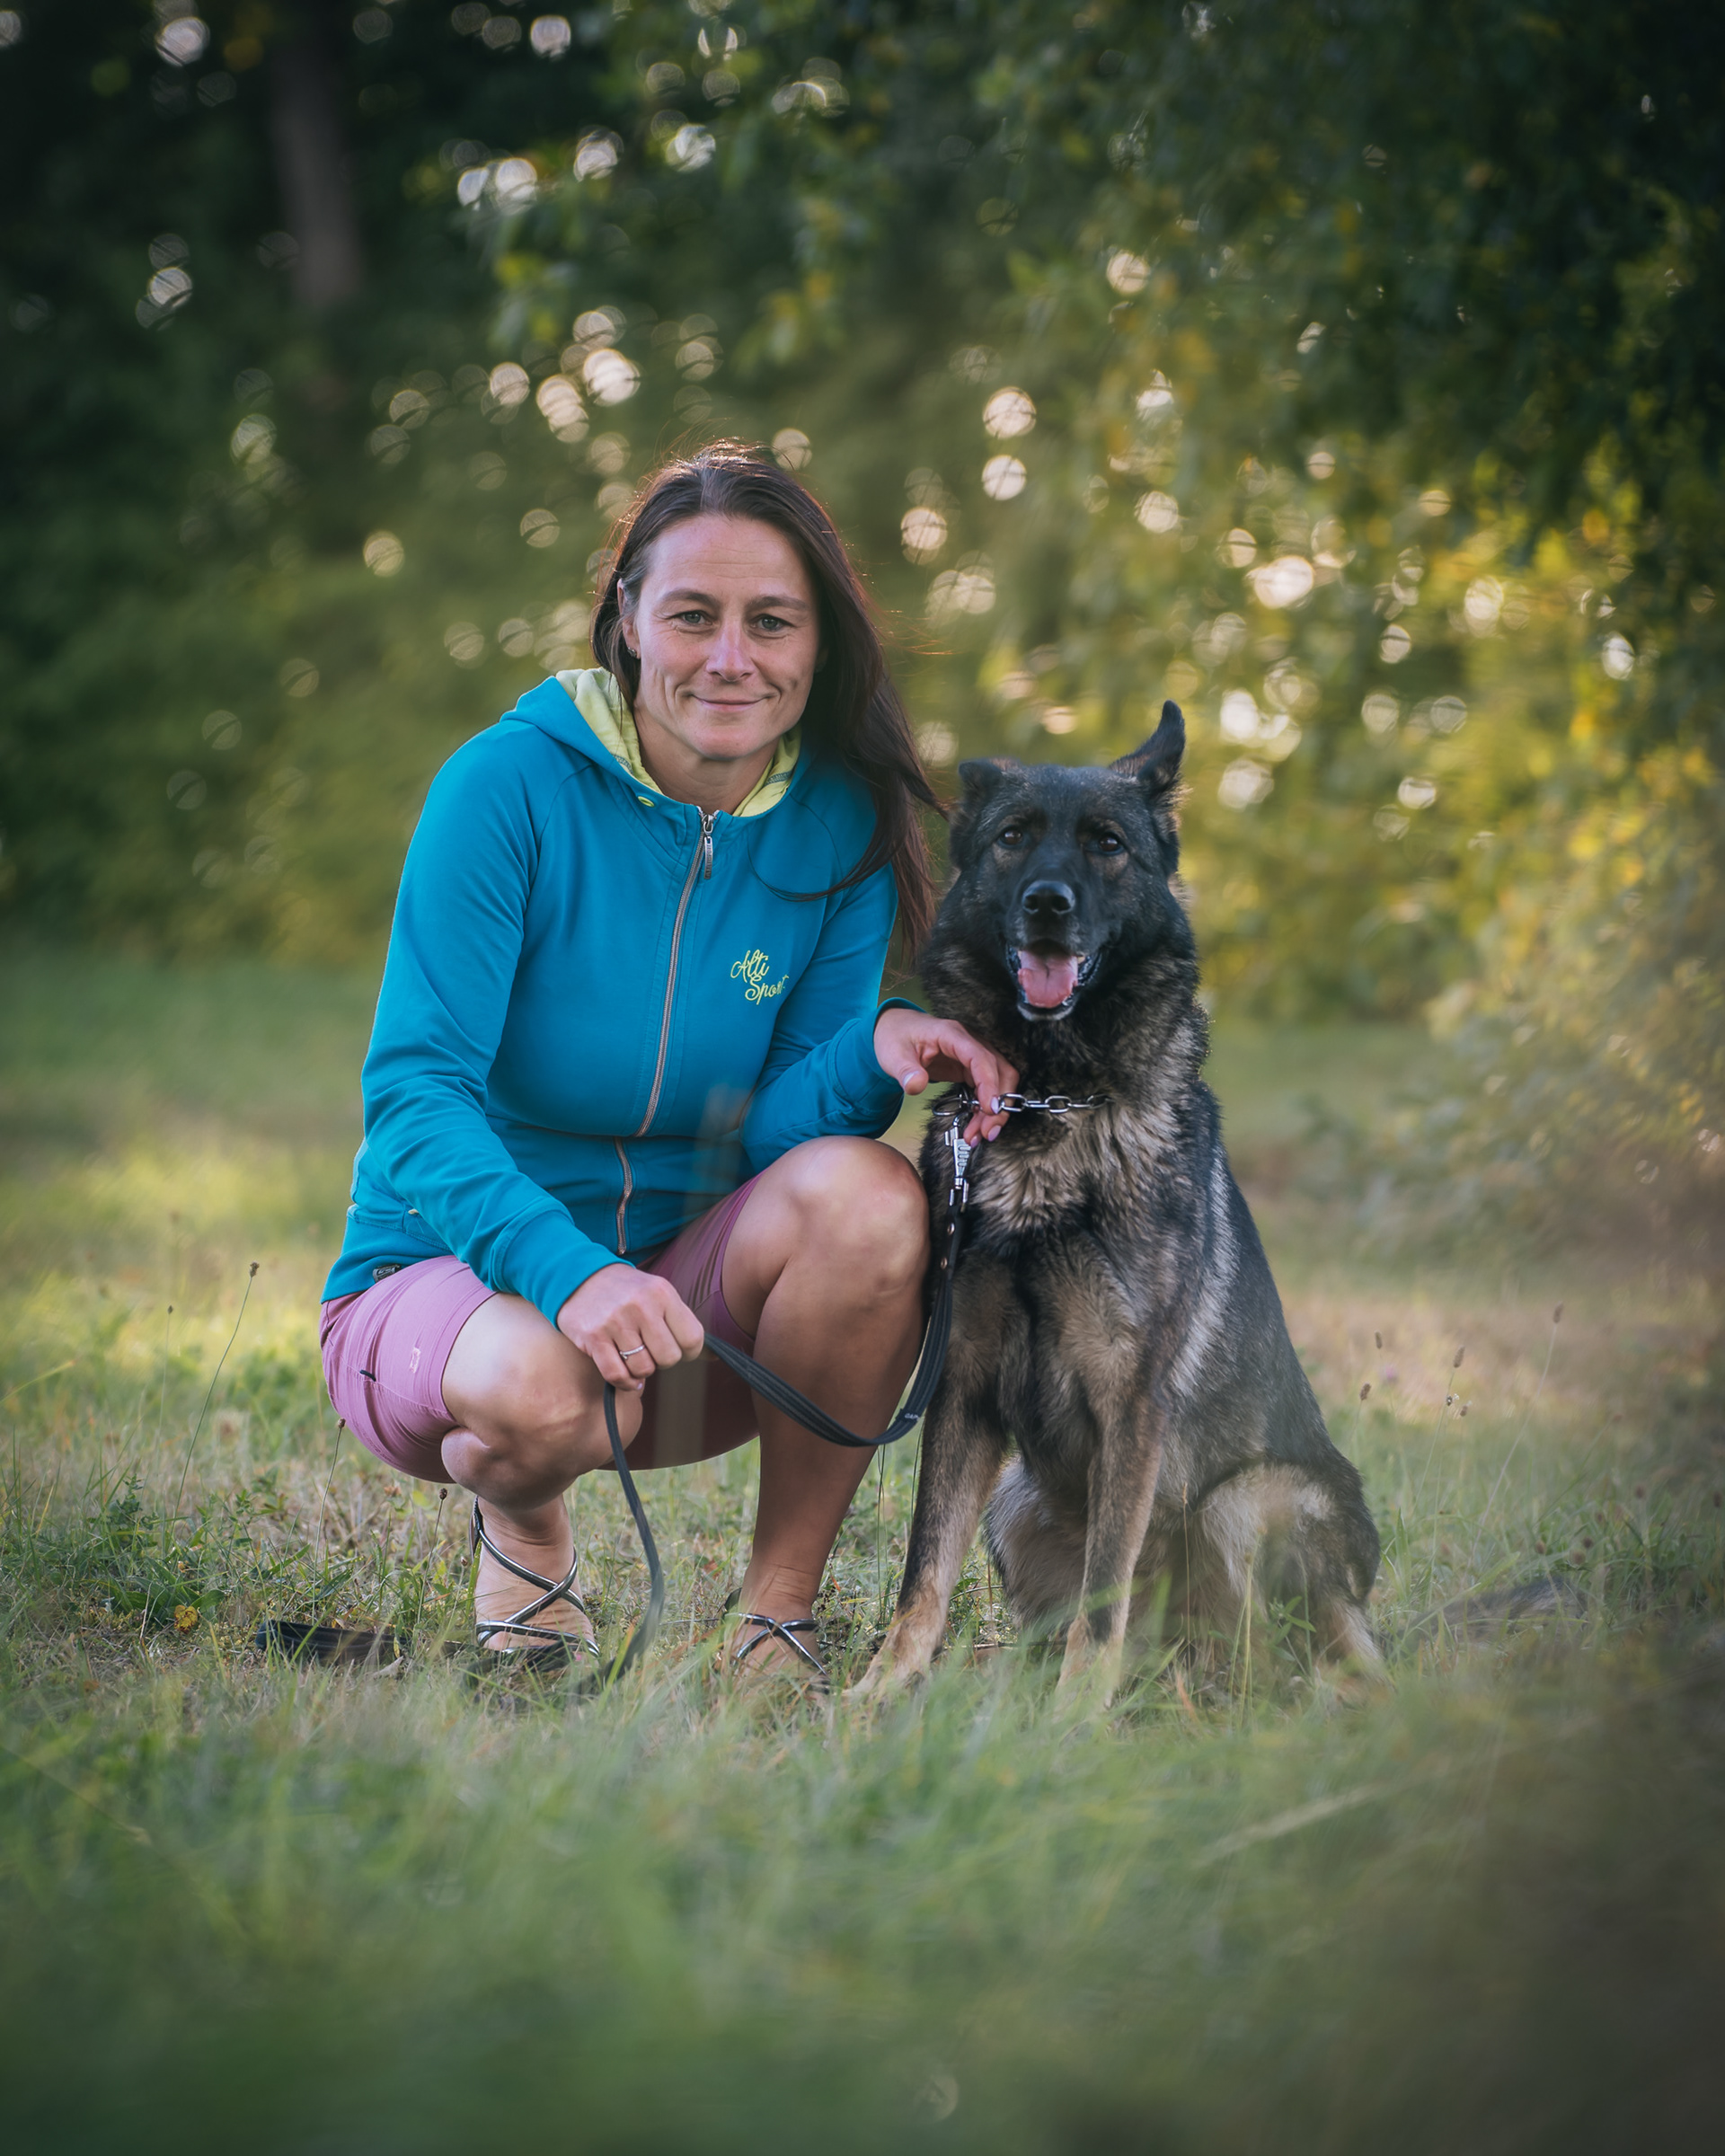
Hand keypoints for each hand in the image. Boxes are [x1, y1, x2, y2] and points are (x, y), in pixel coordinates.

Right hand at [556, 1266, 704, 1392]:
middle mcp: (641, 1305)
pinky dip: (623, 1381)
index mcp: (663, 1293)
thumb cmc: (626, 1292)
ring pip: (643, 1369)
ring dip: (640, 1370)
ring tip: (633, 1355)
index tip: (677, 1349)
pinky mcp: (593, 1336)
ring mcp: (616, 1321)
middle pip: (669, 1358)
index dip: (689, 1352)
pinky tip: (625, 1375)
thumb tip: (714, 1357)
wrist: (578, 1275)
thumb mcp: (657, 1293)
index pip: (693, 1338)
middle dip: (662, 1361)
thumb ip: (681, 1321)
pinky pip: (617, 1374)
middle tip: (651, 1350)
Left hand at [873, 1007, 1019, 1143]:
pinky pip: (988, 1087)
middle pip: (999, 1071)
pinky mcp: (970, 1067)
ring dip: (995, 1108)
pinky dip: (986, 1107)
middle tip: (987, 1132)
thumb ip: (906, 1071)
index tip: (989, 1109)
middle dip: (999, 1103)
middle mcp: (969, 1042)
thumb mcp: (894, 1055)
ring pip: (999, 1080)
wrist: (895, 1030)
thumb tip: (917, 1085)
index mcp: (952, 1035)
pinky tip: (976, 1124)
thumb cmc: (895, 1037)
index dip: (989, 1084)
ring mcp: (972, 1055)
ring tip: (980, 1134)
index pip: (981, 1058)